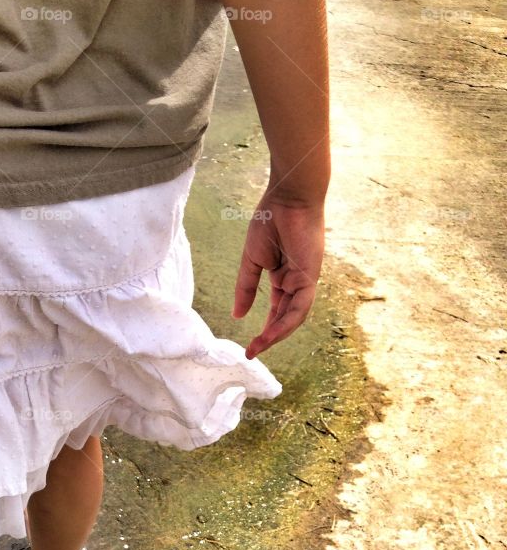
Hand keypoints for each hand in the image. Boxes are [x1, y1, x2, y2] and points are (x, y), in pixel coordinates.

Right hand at [232, 195, 325, 358]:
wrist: (287, 197)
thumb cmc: (270, 220)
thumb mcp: (252, 260)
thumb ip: (246, 287)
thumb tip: (238, 314)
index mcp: (285, 276)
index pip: (277, 309)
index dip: (266, 328)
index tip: (250, 345)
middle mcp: (298, 281)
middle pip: (286, 317)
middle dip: (269, 337)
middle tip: (251, 353)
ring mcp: (306, 280)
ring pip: (293, 317)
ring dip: (276, 335)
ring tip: (257, 348)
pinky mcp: (311, 276)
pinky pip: (299, 307)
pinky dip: (285, 323)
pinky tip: (270, 335)